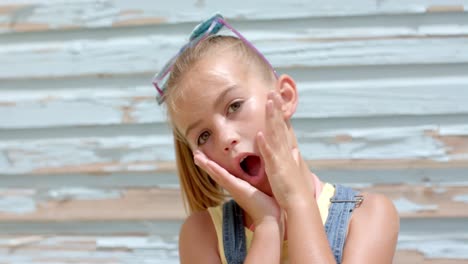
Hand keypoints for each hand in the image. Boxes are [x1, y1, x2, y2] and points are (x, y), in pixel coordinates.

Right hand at [193, 151, 283, 230]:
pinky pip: (223, 177)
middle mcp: (233, 188)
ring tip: (196, 156)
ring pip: (216, 174)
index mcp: (239, 187)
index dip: (215, 167)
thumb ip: (261, 184)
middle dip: (206, 164)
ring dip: (206, 165)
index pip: (224, 175)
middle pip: (216, 174)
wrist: (269, 219)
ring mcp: (233, 188)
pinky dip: (215, 169)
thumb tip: (264, 179)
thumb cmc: (269, 206)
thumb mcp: (263, 190)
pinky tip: (208, 163)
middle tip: (195, 155)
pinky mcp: (237, 188)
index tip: (207, 159)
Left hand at [256, 91, 315, 209]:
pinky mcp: (276, 168)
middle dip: (276, 107)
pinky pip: (269, 154)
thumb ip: (293, 158)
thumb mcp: (293, 169)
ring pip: (275, 133)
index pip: (282, 127)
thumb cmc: (294, 188)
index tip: (276, 98)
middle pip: (279, 125)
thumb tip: (295, 150)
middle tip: (273, 91)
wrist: (299, 203)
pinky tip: (260, 133)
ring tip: (269, 103)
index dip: (279, 112)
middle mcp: (284, 150)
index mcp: (286, 150)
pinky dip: (265, 143)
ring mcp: (281, 158)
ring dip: (272, 118)